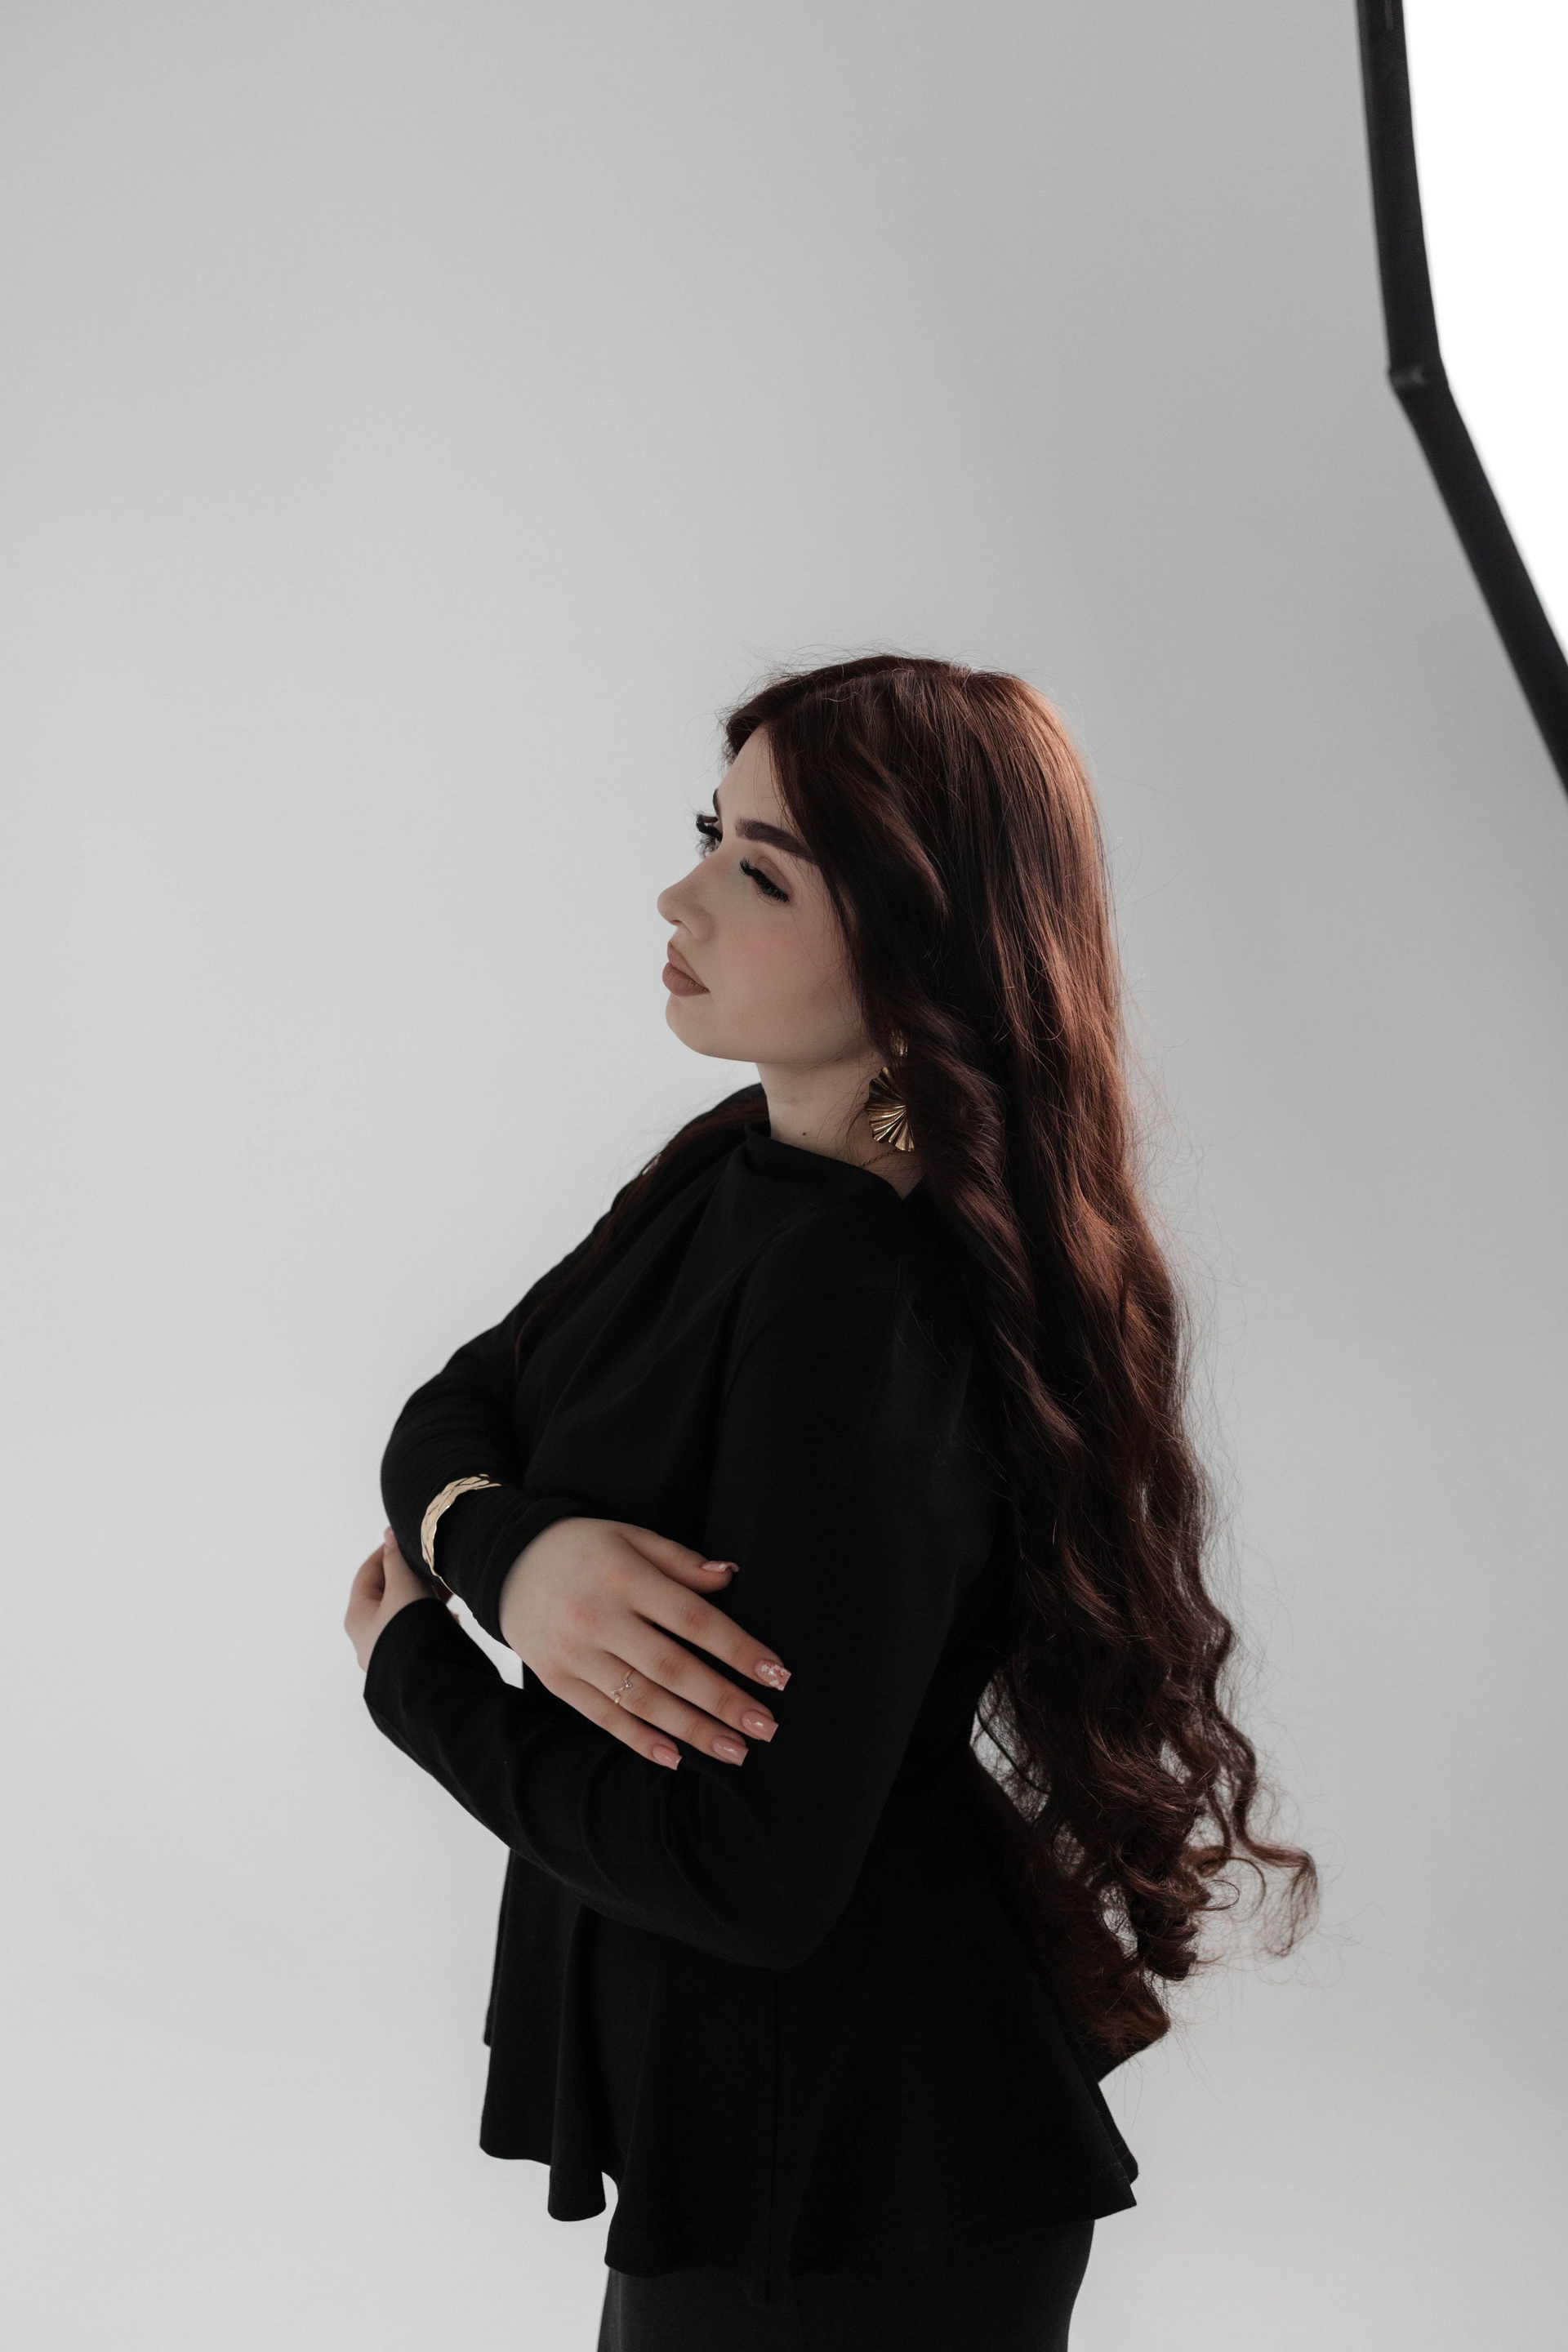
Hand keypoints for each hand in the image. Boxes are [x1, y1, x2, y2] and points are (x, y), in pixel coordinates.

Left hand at [344, 1529, 434, 1671]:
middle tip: (433, 1564)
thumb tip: (388, 1534)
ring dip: (423, 1597)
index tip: (407, 1539)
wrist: (426, 1678)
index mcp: (357, 1615)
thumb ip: (396, 1559)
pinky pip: (414, 1630)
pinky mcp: (404, 1660)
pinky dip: (429, 1617)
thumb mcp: (404, 1586)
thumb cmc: (409, 1629)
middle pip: (386, 1593)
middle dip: (410, 1575)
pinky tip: (450, 1618)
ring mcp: (384, 1650)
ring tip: (448, 1589)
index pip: (367, 1572)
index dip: (386, 1552)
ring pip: (403, 1612)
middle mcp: (365, 1635)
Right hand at [496, 1517, 791, 1771]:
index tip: (777, 1674)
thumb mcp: (630, 1535)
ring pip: (641, 1700)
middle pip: (671, 1668)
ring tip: (735, 1752)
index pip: (692, 1618)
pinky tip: (676, 1758)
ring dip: (691, 1730)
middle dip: (723, 1702)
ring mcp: (574, 1654)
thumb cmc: (584, 1546)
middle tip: (766, 1727)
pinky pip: (603, 1717)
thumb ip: (680, 1560)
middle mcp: (598, 1619)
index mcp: (623, 1577)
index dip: (737, 1648)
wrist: (506, 1562)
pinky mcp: (557, 1680)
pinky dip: (639, 1740)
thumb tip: (732, 1578)